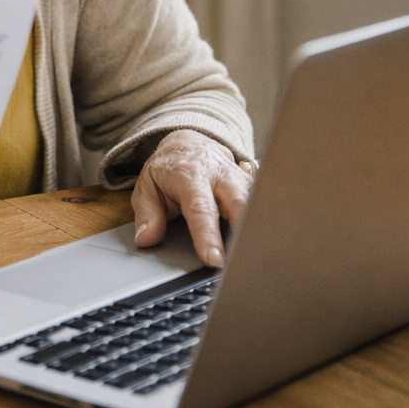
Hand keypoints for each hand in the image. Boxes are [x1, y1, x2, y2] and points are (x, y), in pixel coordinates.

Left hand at [130, 129, 250, 267]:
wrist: (189, 143)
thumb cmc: (169, 169)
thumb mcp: (147, 186)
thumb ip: (146, 213)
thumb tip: (146, 238)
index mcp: (190, 175)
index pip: (201, 208)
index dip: (207, 235)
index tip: (213, 258)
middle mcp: (220, 176)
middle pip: (239, 203)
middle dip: (243, 233)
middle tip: (240, 263)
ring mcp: (240, 180)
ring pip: (256, 205)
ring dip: (256, 231)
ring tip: (254, 259)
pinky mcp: (252, 187)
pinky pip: (262, 206)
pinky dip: (262, 226)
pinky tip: (262, 246)